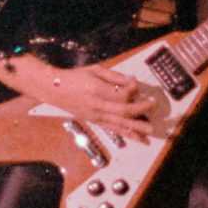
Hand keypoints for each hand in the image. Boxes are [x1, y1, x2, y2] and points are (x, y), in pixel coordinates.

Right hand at [0, 54, 165, 138]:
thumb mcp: (95, 69)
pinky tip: (138, 138)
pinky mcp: (95, 122)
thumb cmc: (75, 77)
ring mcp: (96, 116)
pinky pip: (113, 129)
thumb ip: (114, 76)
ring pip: (120, 124)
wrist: (54, 90)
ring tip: (150, 130)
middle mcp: (97, 105)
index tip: (137, 85)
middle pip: (123, 110)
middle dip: (141, 109)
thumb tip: (132, 81)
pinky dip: (127, 134)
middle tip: (153, 105)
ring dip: (137, 128)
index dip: (133, 90)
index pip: (121, 94)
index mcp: (96, 89)